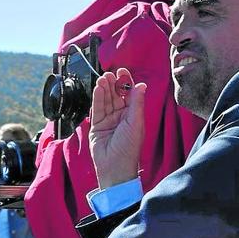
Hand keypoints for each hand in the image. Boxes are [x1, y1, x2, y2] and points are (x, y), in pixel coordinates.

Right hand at [89, 68, 146, 188]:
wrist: (115, 166)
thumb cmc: (129, 148)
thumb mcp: (135, 122)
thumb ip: (136, 103)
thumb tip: (141, 85)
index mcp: (132, 115)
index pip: (128, 94)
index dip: (125, 82)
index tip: (122, 71)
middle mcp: (120, 116)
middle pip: (115, 95)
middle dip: (113, 84)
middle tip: (110, 74)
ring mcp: (108, 120)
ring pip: (105, 100)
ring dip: (104, 89)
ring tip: (102, 79)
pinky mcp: (97, 125)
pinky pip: (97, 109)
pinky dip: (97, 98)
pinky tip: (97, 88)